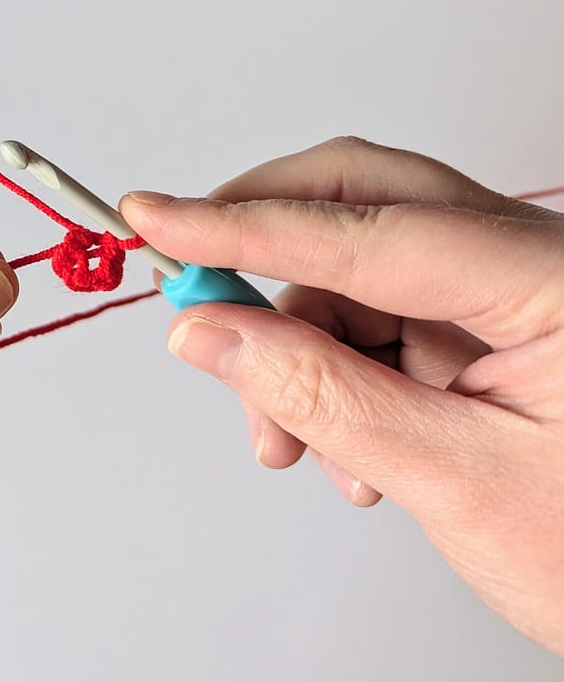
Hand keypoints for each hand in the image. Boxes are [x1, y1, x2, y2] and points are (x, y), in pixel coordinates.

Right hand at [119, 137, 563, 654]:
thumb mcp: (458, 482)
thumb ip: (323, 396)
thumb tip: (212, 334)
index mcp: (555, 279)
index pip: (366, 229)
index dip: (244, 227)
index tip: (158, 220)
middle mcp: (531, 260)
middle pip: (364, 199)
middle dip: (265, 246)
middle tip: (198, 298)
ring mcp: (506, 289)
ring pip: (356, 268)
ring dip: (296, 344)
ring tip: (287, 438)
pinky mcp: (484, 323)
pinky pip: (375, 316)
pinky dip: (332, 369)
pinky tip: (342, 444)